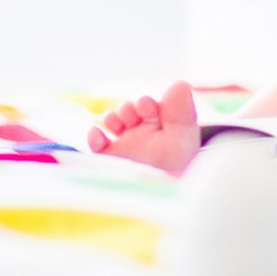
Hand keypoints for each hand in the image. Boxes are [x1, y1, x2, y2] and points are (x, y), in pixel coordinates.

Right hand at [87, 80, 201, 175]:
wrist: (166, 192)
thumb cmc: (179, 164)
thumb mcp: (184, 134)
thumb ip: (181, 109)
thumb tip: (178, 83)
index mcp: (161, 123)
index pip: (147, 104)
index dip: (145, 103)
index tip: (148, 107)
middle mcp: (142, 132)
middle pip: (127, 110)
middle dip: (128, 109)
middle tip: (133, 118)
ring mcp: (126, 145)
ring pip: (112, 122)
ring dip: (112, 118)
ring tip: (118, 124)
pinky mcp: (110, 160)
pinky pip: (96, 146)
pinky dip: (92, 137)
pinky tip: (96, 134)